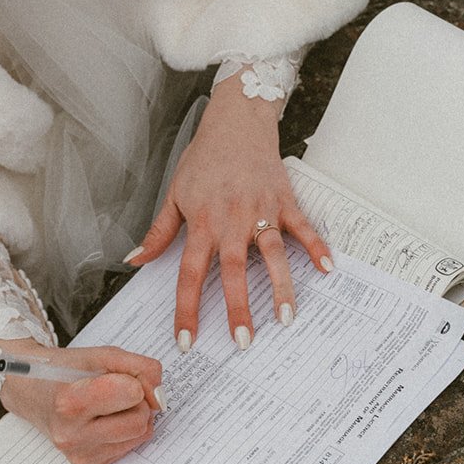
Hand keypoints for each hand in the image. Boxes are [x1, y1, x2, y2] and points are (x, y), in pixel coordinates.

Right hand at [0, 342, 163, 463]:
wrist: (32, 391)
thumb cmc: (67, 370)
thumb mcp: (103, 355)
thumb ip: (141, 368)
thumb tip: (160, 397)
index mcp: (71, 402)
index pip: (133, 393)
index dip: (132, 380)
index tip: (116, 376)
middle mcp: (72, 434)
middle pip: (140, 420)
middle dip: (137, 401)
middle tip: (116, 390)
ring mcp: (79, 453)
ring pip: (139, 435)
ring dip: (133, 415)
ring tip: (109, 404)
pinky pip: (130, 447)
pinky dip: (124, 431)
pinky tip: (104, 419)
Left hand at [128, 79, 331, 350]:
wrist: (236, 121)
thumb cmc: (204, 158)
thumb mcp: (175, 193)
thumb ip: (159, 231)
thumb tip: (135, 260)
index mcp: (202, 223)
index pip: (190, 274)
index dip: (187, 310)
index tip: (187, 341)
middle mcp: (232, 220)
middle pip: (234, 271)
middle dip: (238, 307)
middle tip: (243, 341)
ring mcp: (261, 210)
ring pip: (273, 253)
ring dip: (281, 286)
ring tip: (287, 318)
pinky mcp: (284, 200)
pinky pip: (302, 227)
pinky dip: (316, 247)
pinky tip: (328, 269)